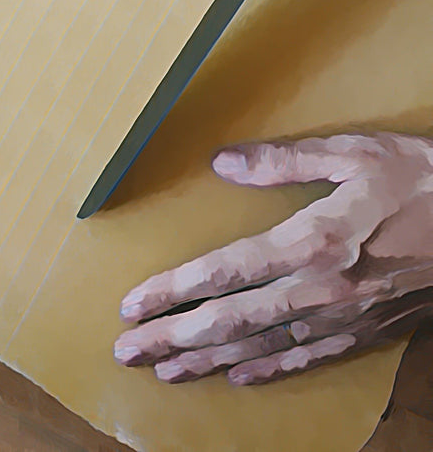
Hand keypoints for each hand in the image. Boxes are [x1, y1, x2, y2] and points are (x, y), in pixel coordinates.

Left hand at [113, 133, 432, 385]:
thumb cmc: (418, 179)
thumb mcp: (353, 153)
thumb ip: (283, 159)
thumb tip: (221, 162)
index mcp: (313, 241)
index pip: (225, 272)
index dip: (174, 291)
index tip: (131, 304)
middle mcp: (321, 289)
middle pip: (232, 320)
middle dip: (174, 338)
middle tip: (127, 352)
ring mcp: (344, 317)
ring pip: (262, 347)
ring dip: (209, 361)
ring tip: (165, 372)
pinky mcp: (367, 331)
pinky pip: (308, 359)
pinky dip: (268, 370)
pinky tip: (238, 377)